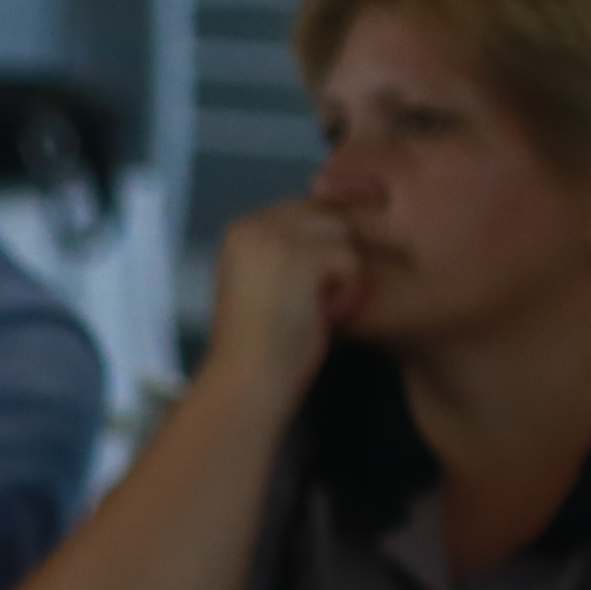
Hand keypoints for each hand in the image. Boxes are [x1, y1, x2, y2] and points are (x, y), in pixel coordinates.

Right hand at [203, 197, 361, 395]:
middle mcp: (253, 224)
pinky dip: (347, 294)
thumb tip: (329, 226)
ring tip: (315, 309)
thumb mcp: (257, 281)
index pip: (302, 210)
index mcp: (239, 229)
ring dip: (341, 275)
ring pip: (342, 235)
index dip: (320, 245)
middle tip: (315, 300)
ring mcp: (277, 237)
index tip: (309, 285)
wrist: (246, 380)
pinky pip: (351, 262)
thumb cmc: (255, 344)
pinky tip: (322, 317)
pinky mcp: (304, 257)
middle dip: (333, 256)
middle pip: (326, 216)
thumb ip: (280, 249)